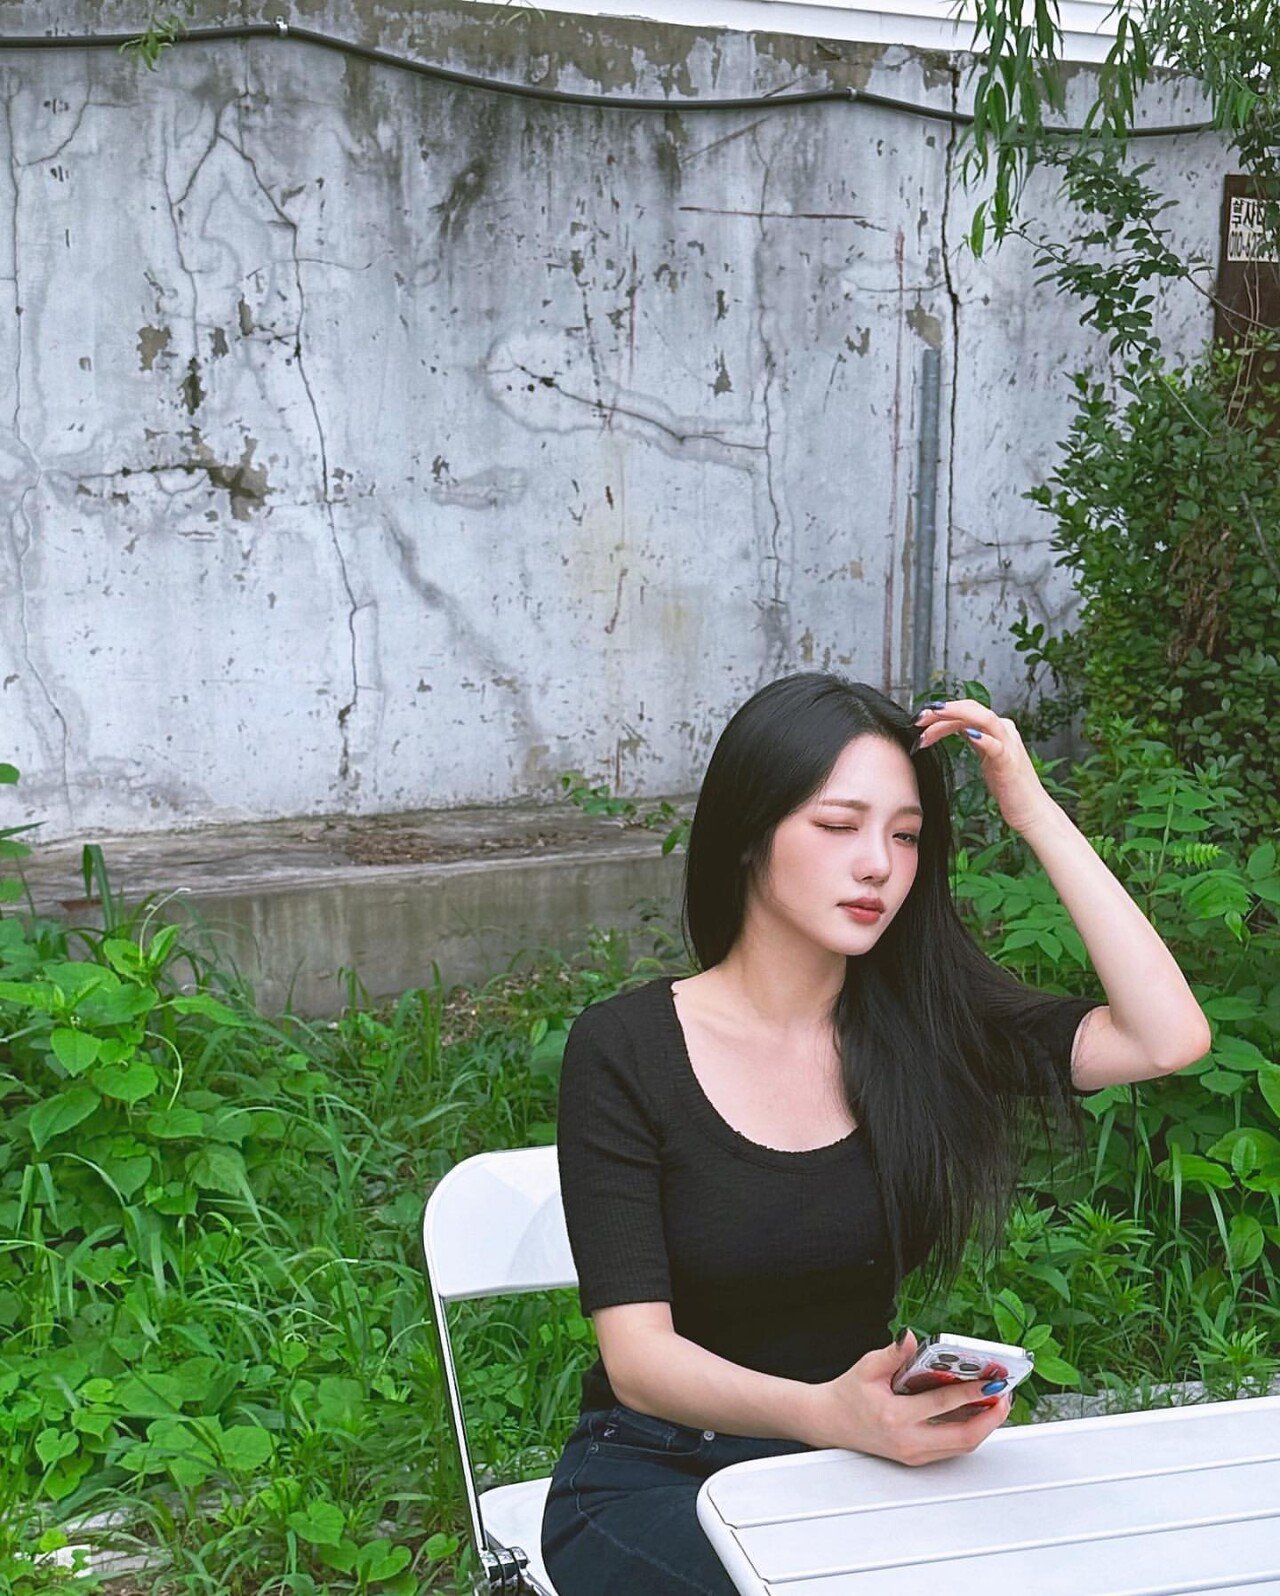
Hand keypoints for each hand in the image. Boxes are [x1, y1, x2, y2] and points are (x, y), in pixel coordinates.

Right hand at [803, 1330, 1012, 1465]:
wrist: (830, 1422)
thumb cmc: (847, 1394)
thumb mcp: (867, 1367)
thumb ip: (893, 1353)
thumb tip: (911, 1337)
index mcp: (895, 1417)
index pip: (943, 1405)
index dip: (972, 1392)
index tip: (992, 1381)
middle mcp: (908, 1441)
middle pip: (963, 1437)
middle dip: (991, 1417)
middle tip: (1005, 1395)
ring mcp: (914, 1453)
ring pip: (962, 1446)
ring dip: (984, 1425)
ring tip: (998, 1402)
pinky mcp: (917, 1457)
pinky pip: (952, 1447)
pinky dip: (970, 1431)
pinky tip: (978, 1413)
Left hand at [912, 698, 1057, 834]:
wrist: (1031, 811)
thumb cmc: (1009, 787)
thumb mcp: (987, 758)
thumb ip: (976, 741)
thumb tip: (957, 728)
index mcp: (998, 729)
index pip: (966, 711)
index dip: (941, 713)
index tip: (919, 721)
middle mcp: (1005, 731)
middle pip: (972, 709)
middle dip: (943, 711)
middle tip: (918, 719)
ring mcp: (1009, 745)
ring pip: (983, 718)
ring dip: (956, 715)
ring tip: (934, 715)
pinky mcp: (1010, 762)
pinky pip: (996, 745)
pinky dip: (981, 737)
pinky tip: (966, 734)